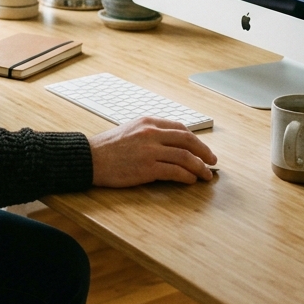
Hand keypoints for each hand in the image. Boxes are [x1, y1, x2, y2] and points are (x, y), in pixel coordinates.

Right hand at [89, 117, 216, 186]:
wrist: (90, 158)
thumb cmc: (108, 147)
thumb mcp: (130, 130)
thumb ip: (149, 133)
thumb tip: (171, 143)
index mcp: (148, 122)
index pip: (180, 128)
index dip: (195, 139)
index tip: (202, 148)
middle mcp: (151, 133)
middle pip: (188, 140)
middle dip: (204, 152)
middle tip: (213, 161)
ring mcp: (150, 150)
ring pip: (185, 157)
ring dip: (200, 167)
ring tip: (206, 175)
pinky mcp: (147, 168)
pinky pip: (175, 171)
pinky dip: (187, 176)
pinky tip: (191, 181)